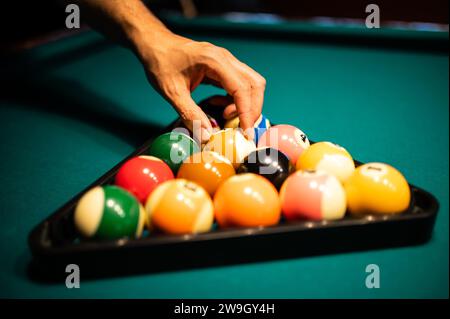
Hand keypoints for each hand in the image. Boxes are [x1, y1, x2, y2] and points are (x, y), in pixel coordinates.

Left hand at [136, 33, 265, 142]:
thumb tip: (207, 137)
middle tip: (241, 128)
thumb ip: (190, 114)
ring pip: (250, 84)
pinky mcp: (224, 67)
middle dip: (252, 109)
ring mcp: (226, 62)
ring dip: (245, 104)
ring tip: (225, 116)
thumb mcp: (172, 92)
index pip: (241, 89)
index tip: (246, 133)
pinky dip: (235, 100)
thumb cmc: (160, 63)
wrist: (155, 44)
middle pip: (254, 84)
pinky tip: (219, 106)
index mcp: (214, 61)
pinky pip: (239, 84)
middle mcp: (226, 59)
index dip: (247, 112)